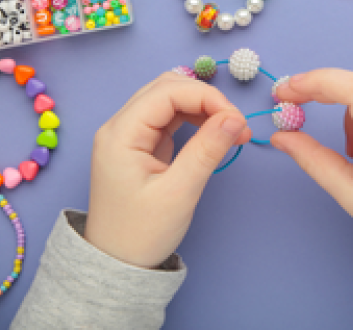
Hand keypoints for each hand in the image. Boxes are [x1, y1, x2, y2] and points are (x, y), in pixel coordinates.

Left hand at [84, 72, 251, 267]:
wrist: (115, 264)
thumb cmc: (141, 234)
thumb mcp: (179, 193)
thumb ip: (207, 151)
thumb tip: (235, 118)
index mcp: (120, 134)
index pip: (167, 92)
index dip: (206, 97)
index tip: (236, 119)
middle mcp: (119, 126)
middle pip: (166, 88)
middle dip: (205, 98)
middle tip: (235, 124)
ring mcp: (128, 134)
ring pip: (169, 99)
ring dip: (202, 107)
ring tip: (231, 129)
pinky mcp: (140, 144)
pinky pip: (169, 117)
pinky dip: (194, 119)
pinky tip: (214, 132)